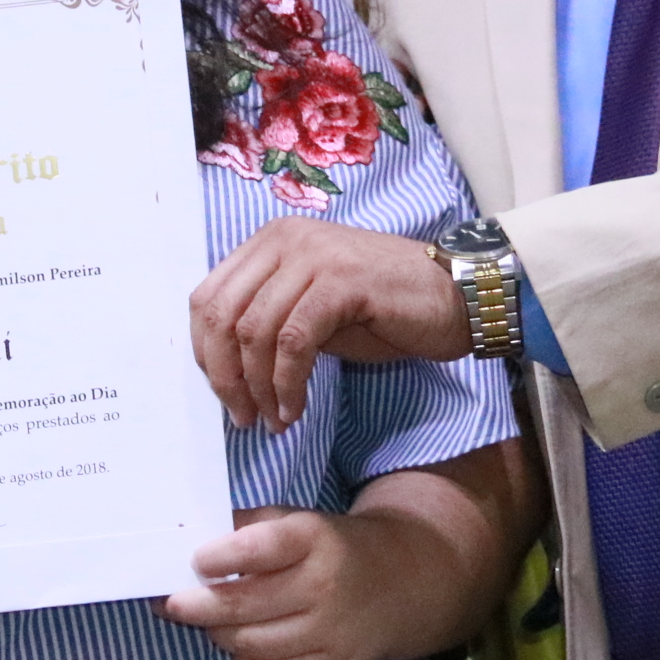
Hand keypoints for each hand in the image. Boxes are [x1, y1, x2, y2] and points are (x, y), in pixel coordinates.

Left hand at [157, 450, 513, 659]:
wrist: (403, 582)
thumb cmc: (333, 546)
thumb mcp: (298, 520)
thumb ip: (248, 528)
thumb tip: (190, 541)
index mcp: (316, 538)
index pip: (260, 549)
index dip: (220, 557)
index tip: (195, 561)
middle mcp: (325, 585)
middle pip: (244, 605)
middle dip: (197, 606)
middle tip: (170, 602)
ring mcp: (331, 631)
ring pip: (251, 644)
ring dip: (219, 634)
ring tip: (209, 621)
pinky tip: (240, 645)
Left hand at [189, 216, 469, 429]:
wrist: (453, 297)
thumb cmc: (382, 308)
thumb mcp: (310, 309)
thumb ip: (267, 322)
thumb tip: (226, 370)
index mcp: (268, 242)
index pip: (207, 298)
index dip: (206, 353)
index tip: (225, 395)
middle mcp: (284, 240)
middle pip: (222, 315)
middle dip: (225, 376)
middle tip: (244, 417)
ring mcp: (313, 255)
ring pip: (255, 331)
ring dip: (259, 388)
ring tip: (275, 419)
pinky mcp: (342, 280)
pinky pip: (294, 341)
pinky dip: (288, 383)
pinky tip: (296, 409)